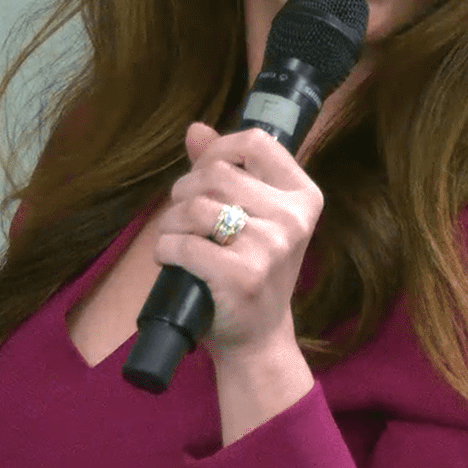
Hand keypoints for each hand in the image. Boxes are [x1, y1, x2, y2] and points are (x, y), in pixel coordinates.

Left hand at [151, 122, 319, 441]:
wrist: (257, 338)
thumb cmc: (251, 270)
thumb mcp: (252, 216)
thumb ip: (227, 170)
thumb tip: (195, 130)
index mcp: (303, 196)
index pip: (255, 142)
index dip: (218, 150)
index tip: (203, 173)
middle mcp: (293, 219)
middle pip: (216, 174)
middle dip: (185, 191)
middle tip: (183, 217)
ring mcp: (270, 248)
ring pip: (195, 206)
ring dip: (171, 222)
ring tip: (176, 240)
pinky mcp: (241, 276)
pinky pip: (182, 243)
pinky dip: (165, 250)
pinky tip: (171, 260)